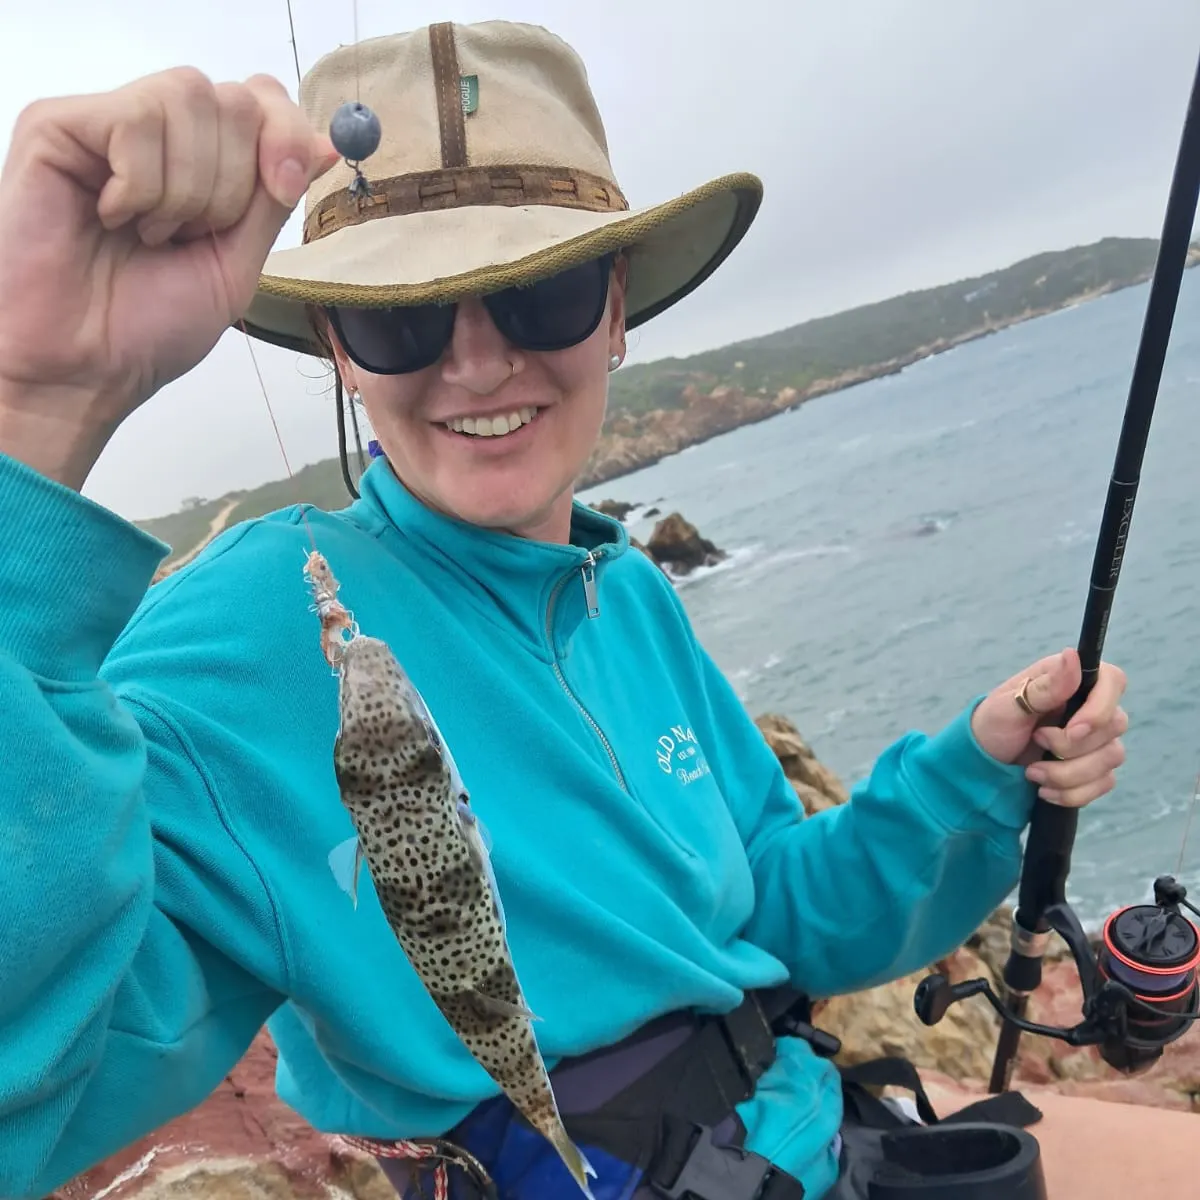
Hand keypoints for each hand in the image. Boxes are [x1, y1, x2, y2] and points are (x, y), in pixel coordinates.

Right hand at [0, 66, 337, 488]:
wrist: (86, 367)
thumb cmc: (149, 326)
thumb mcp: (237, 263)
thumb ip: (273, 200)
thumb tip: (325, 146)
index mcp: (202, 161)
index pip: (262, 99)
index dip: (287, 134)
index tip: (285, 187)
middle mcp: (156, 133)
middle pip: (235, 99)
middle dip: (232, 184)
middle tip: (188, 236)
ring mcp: (105, 124)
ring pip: (189, 98)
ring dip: (187, 190)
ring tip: (148, 234)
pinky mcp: (56, 125)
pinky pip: (137, 121)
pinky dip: (140, 188)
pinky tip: (110, 219)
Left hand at [970, 647, 1127, 807]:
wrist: (985, 763)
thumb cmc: (993, 725)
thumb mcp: (1009, 705)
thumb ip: (1045, 686)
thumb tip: (1073, 655)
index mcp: (1069, 681)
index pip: (1113, 681)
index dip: (1100, 708)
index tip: (1073, 729)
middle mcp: (1089, 706)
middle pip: (1114, 726)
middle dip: (1071, 746)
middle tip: (1036, 742)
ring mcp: (1096, 739)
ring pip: (1110, 759)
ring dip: (1067, 774)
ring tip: (1032, 773)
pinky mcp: (1095, 768)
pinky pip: (1103, 784)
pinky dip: (1072, 793)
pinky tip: (1044, 790)